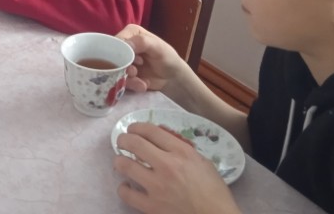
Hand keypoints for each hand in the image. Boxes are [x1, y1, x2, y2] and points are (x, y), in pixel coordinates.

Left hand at [114, 123, 237, 213]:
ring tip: (121, 162)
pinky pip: (126, 193)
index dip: (137, 127)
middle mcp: (167, 165)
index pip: (151, 131)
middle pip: (134, 142)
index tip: (132, 129)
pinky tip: (127, 186)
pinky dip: (123, 188)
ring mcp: (157, 187)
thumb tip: (161, 140)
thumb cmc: (214, 192)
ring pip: (125, 165)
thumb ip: (182, 149)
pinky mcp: (151, 206)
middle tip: (122, 142)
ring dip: (119, 161)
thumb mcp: (203, 163)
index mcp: (182, 153)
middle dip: (123, 139)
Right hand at [115, 24, 187, 93]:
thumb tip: (125, 44)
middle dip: (124, 68)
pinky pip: (120, 80)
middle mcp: (123, 45)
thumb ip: (142, 42)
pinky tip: (143, 85)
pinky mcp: (123, 74)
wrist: (172, 78)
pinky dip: (131, 85)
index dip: (122, 53)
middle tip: (135, 73)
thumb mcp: (158, 48)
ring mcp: (122, 61)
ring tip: (142, 83)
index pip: (117, 41)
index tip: (138, 61)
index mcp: (130, 33)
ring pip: (115, 70)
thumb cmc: (167, 58)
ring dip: (128, 79)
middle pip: (112, 56)